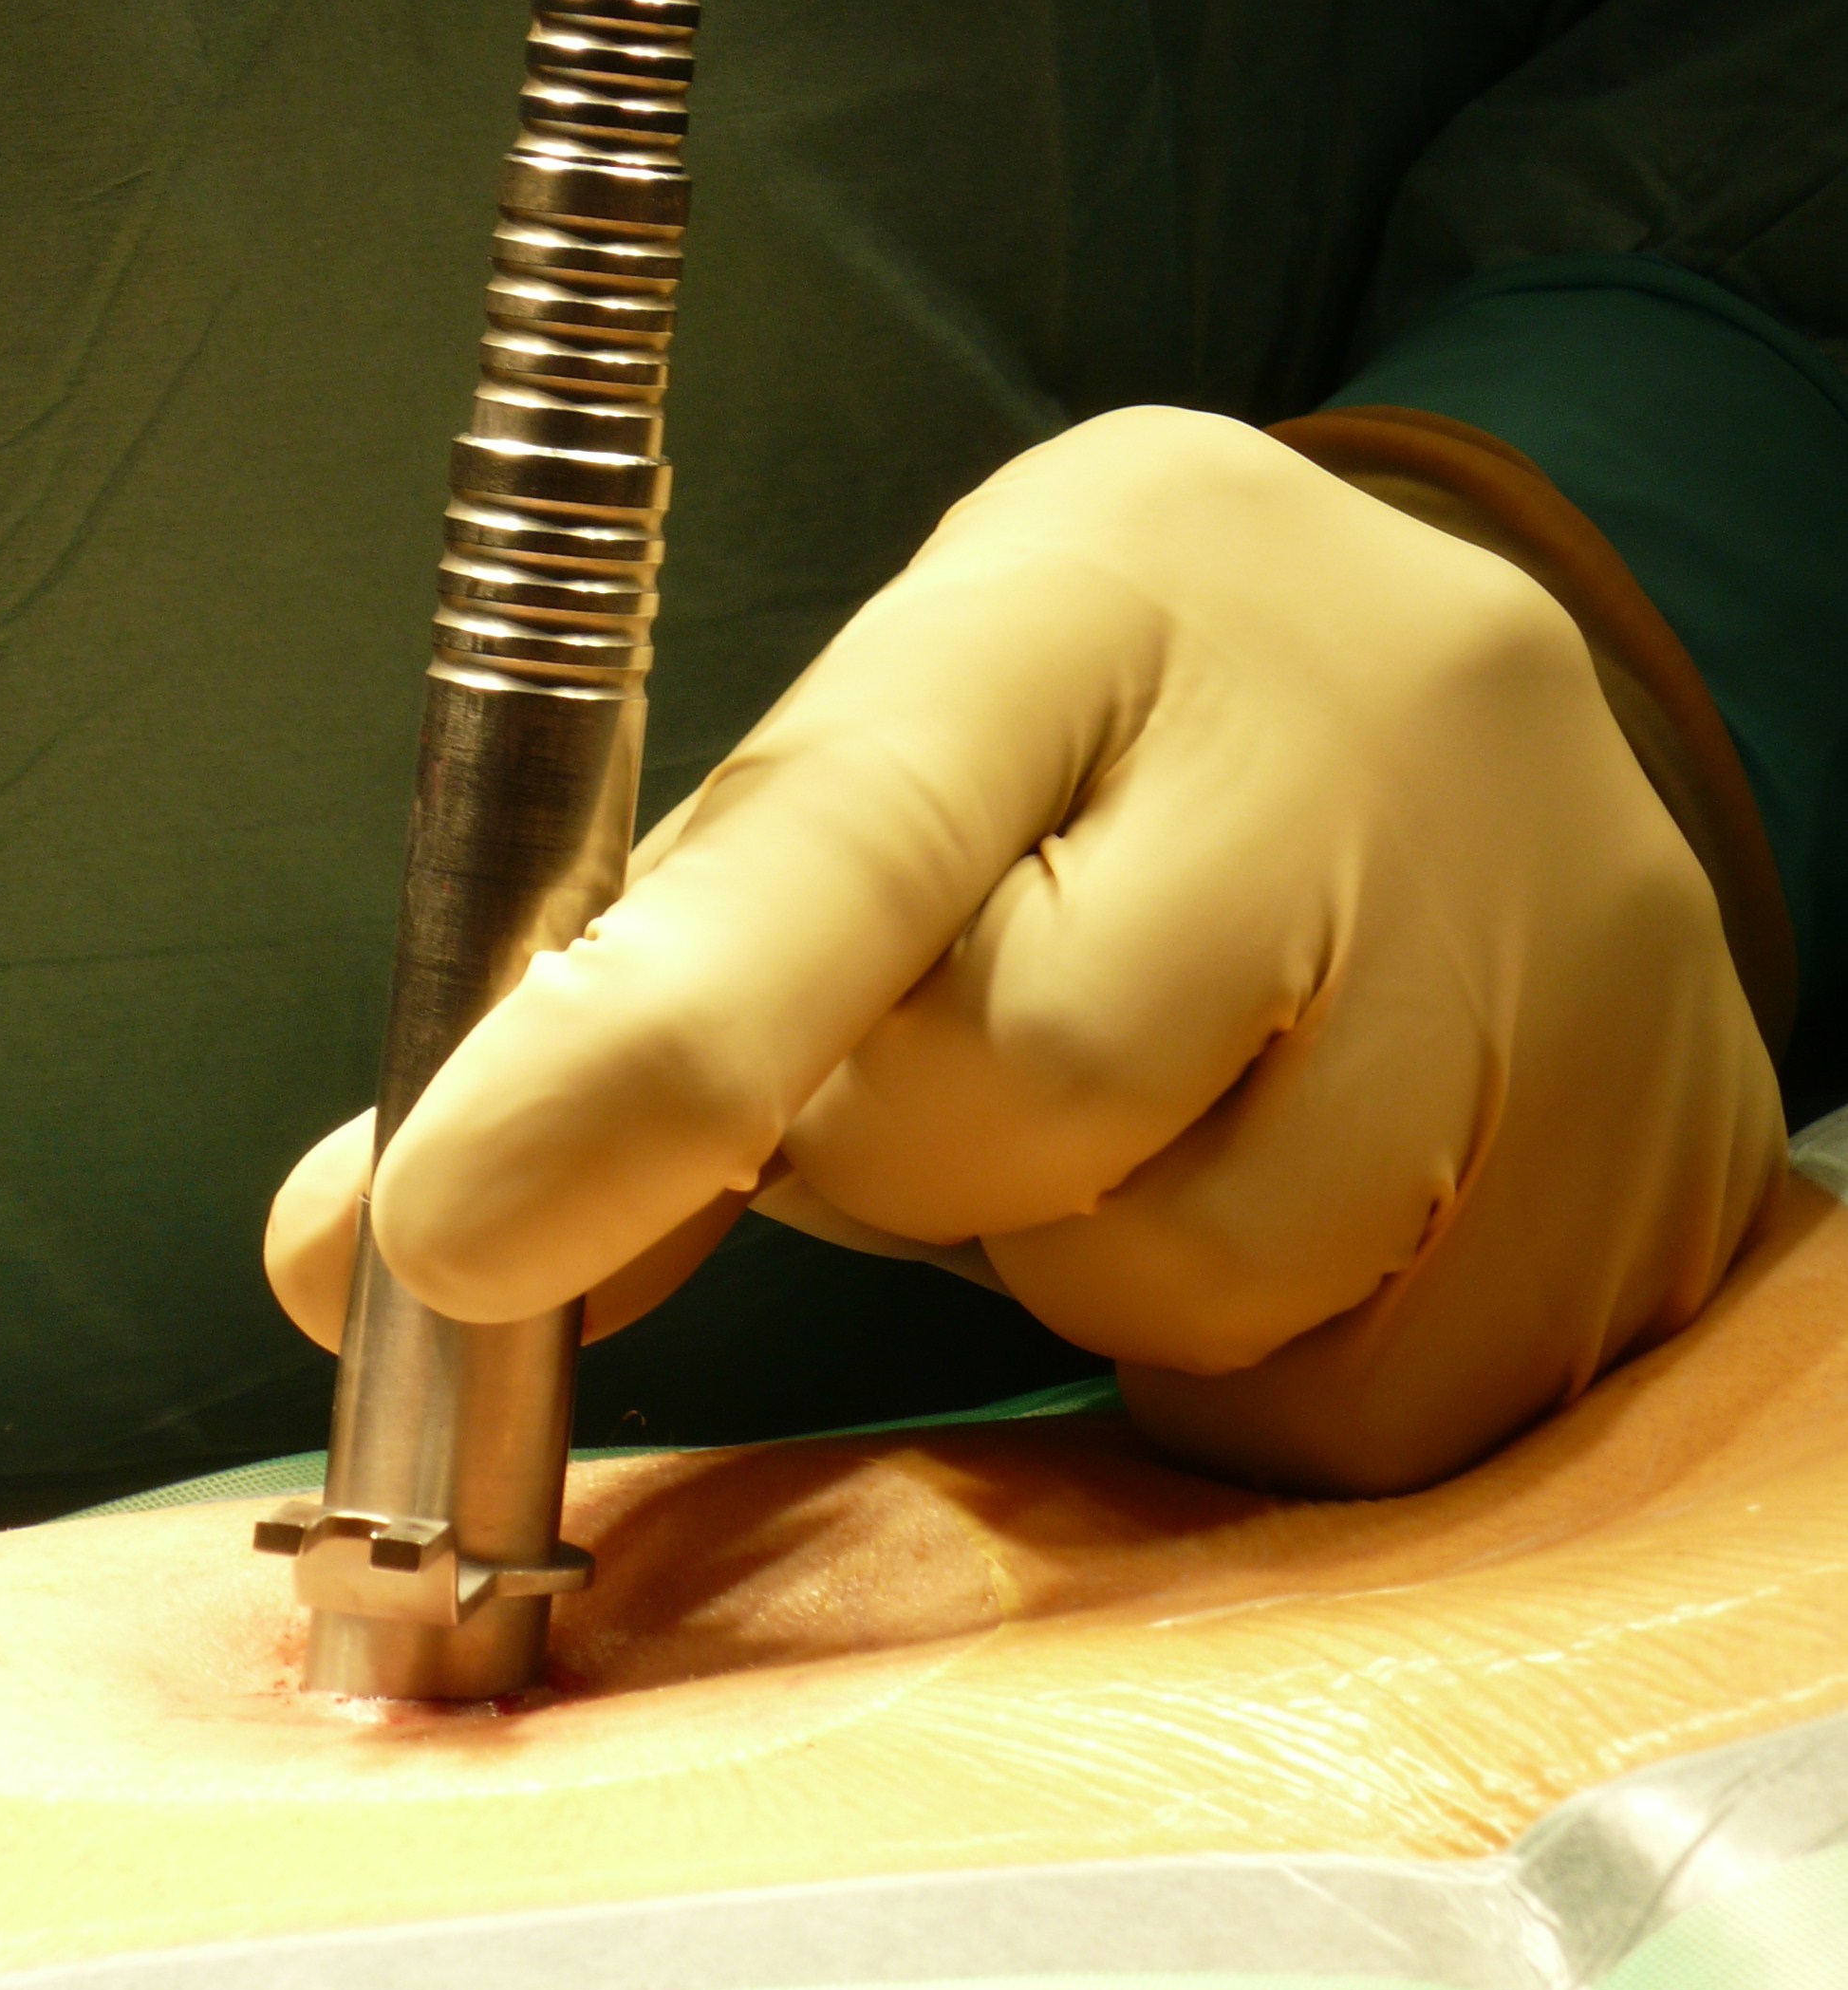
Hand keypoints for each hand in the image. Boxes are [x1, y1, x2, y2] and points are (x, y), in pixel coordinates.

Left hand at [269, 410, 1781, 1491]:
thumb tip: (350, 1249)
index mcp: (1088, 589)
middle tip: (943, 1057)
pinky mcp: (1638, 1178)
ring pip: (1176, 1271)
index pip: (860, 820)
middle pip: (1009, 1096)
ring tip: (1145, 1082)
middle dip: (901, 1151)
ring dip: (1079, 1247)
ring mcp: (1534, 961)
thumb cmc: (1106, 735)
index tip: (444, 1233)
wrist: (1481, 722)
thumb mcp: (880, 749)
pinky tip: (1279, 1171)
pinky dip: (1240, 1346)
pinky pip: (1330, 1400)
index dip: (648, 1042)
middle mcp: (1341, 744)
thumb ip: (631, 986)